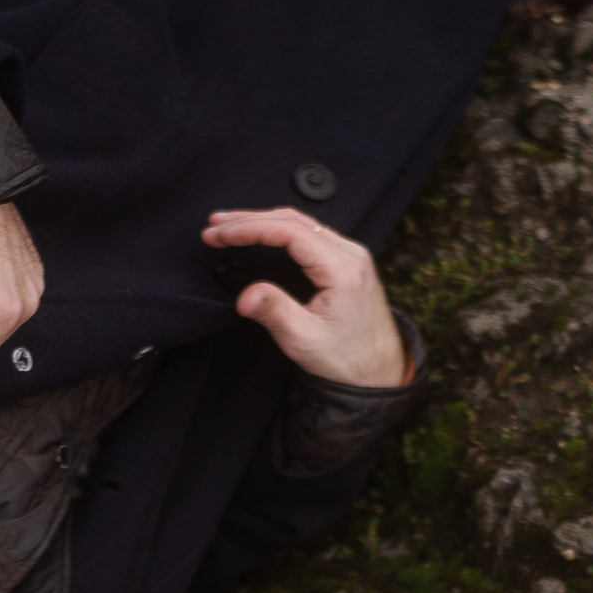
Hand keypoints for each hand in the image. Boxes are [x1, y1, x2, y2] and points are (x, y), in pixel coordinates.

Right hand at [201, 208, 407, 387]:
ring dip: (261, 221)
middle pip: (293, 220)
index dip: (249, 229)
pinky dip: (278, 230)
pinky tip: (257, 233)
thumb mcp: (305, 341)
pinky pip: (309, 234)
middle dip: (248, 220)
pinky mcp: (346, 262)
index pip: (290, 232)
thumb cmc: (346, 360)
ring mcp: (351, 255)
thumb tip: (244, 296)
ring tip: (226, 226)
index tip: (218, 235)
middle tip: (213, 227)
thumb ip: (275, 313)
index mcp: (343, 270)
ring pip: (300, 223)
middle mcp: (351, 254)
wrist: (379, 372)